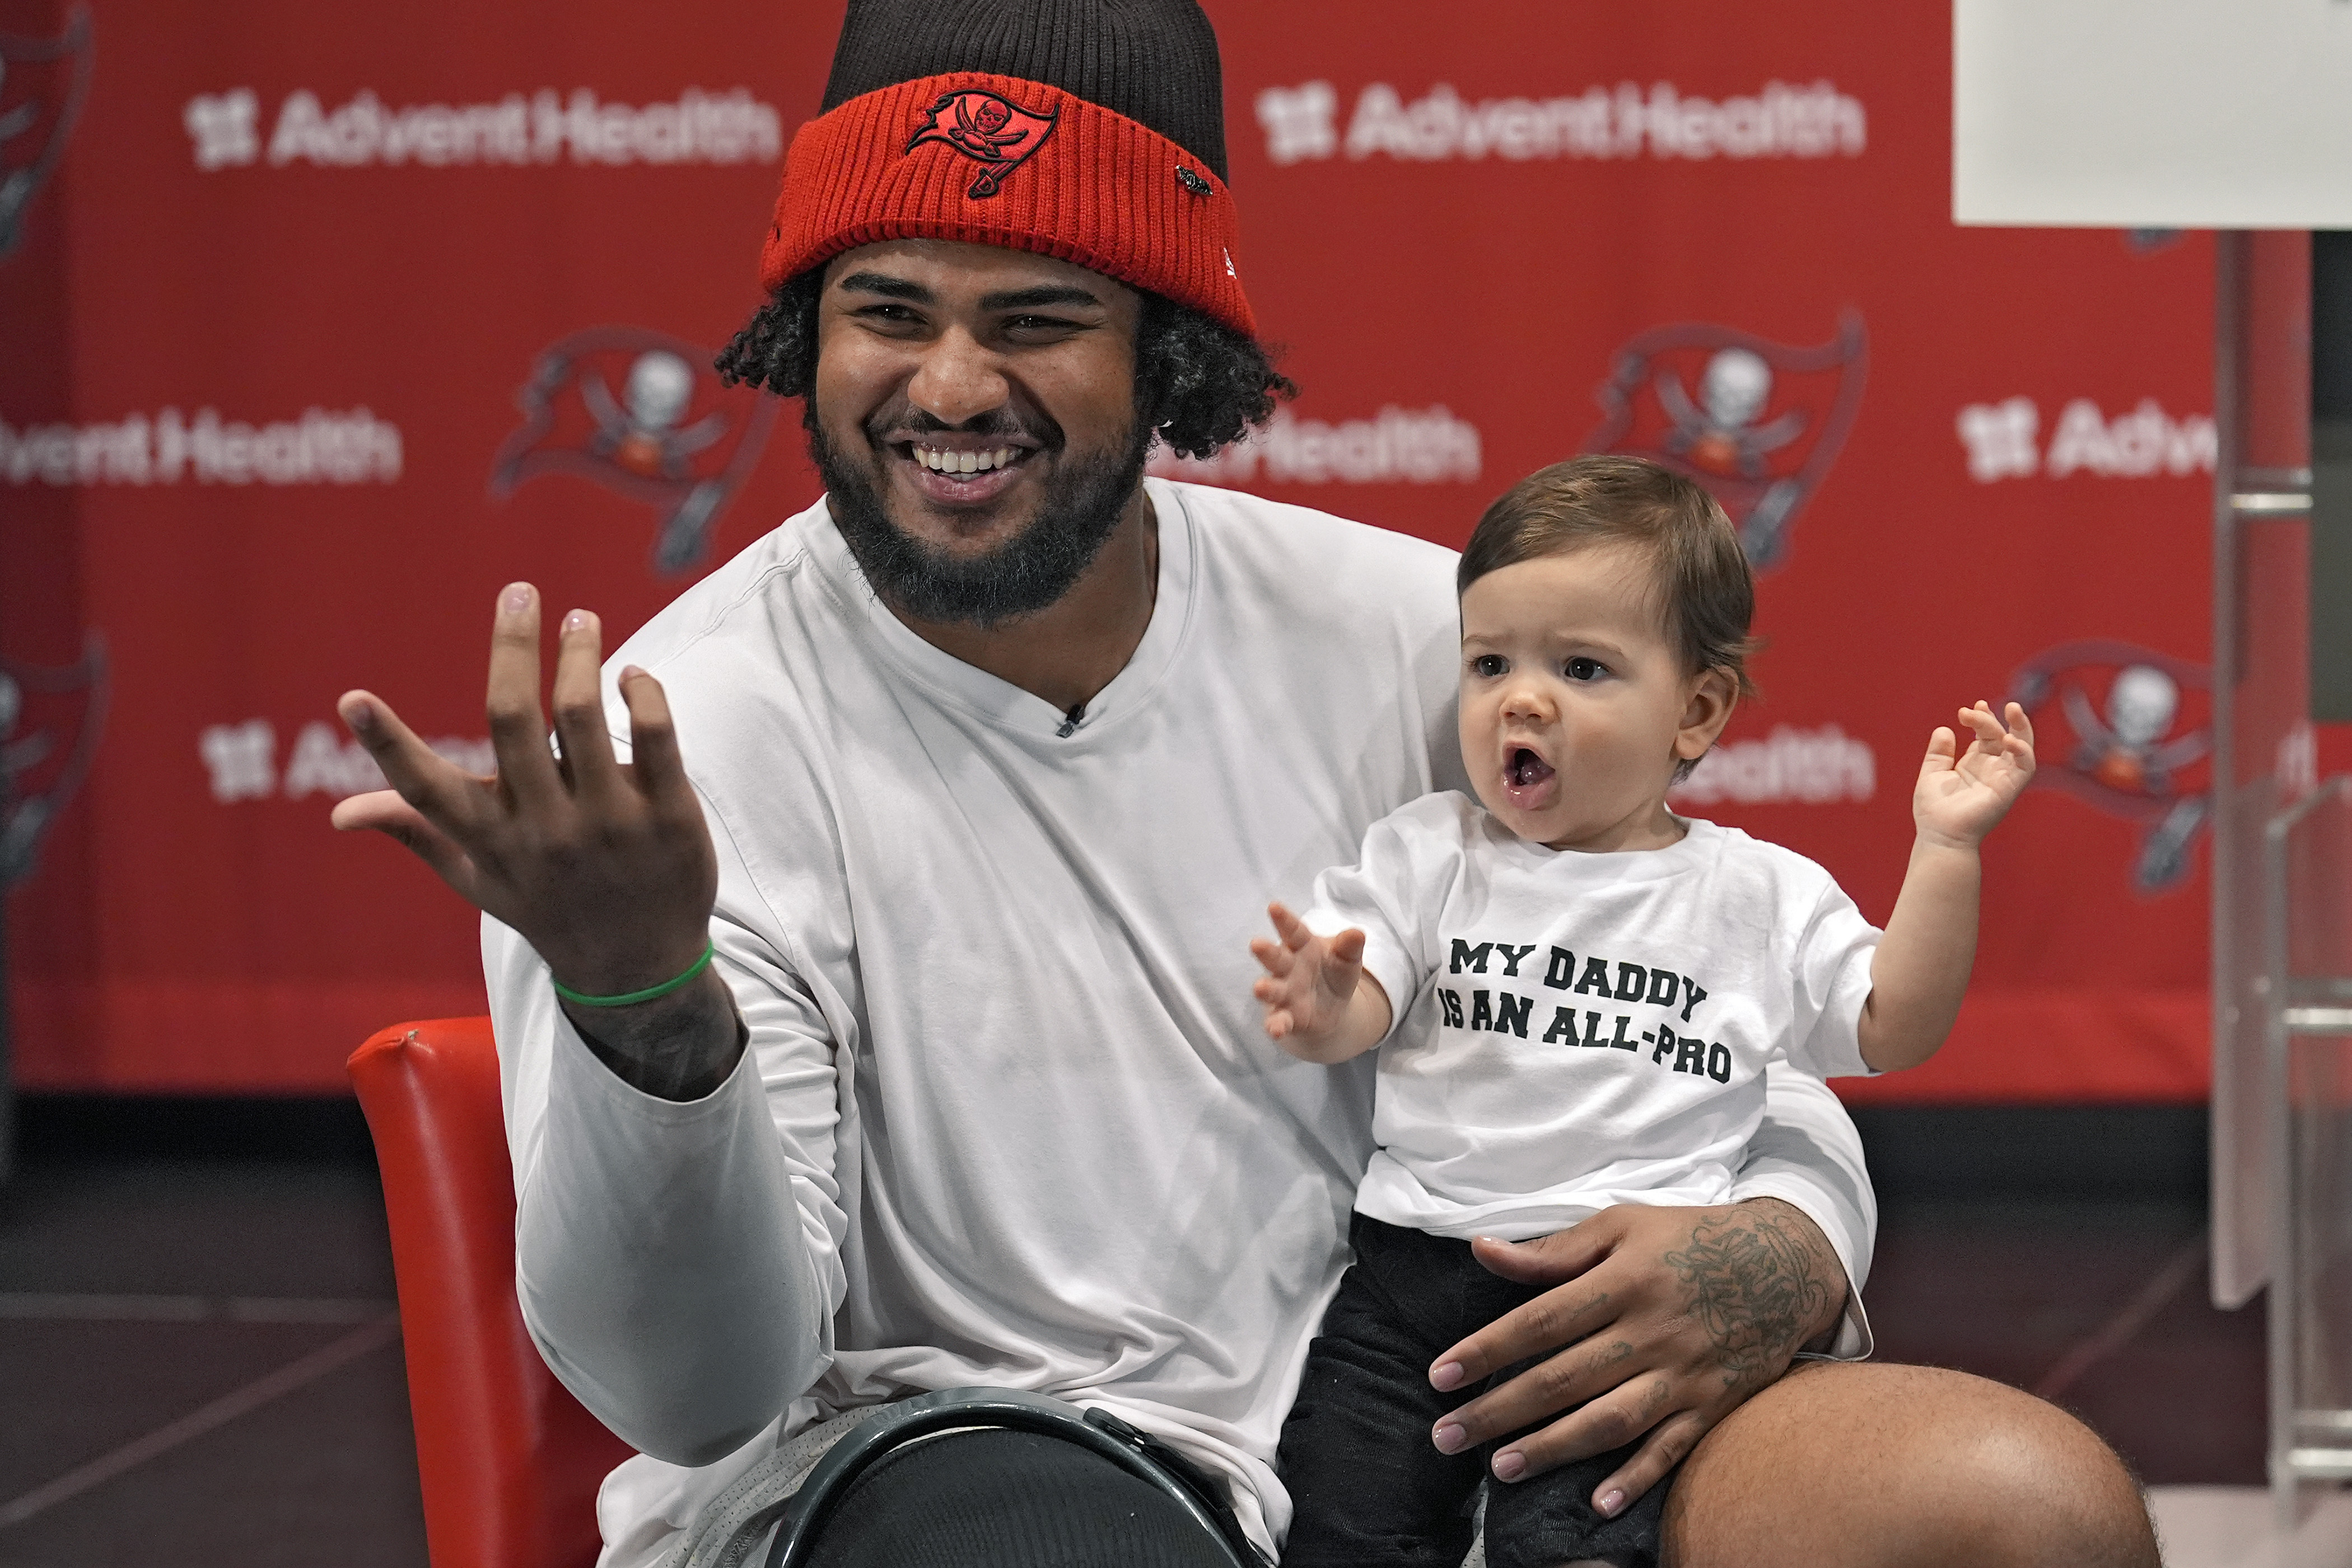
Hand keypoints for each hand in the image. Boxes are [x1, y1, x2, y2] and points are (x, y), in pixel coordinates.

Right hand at [331, 583, 717, 999]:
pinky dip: (641, 692)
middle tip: (519, 592)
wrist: (638, 969)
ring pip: (584, 716)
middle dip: (511, 646)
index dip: (387, 747)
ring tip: (581, 619)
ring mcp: (610, 824)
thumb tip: (339, 815)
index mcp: (491, 841)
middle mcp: (545, 831)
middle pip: (513, 720)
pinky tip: (630, 674)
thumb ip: (418, 833)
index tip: (353, 699)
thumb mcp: (480, 880)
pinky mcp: (670, 818)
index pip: (427, 791)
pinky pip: (658, 737)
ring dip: (579, 654)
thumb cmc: (549, 908)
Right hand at [1250, 901, 1370, 1058]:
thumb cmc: (1334, 973)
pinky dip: (1275, 1026)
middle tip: (1256, 944)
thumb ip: (1349, 947)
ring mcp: (1285, 993)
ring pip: (1273, 990)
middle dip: (1266, 952)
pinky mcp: (1287, 1017)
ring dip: (1266, 989)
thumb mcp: (1346, 958)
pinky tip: (1275, 1030)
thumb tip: (1358, 933)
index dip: (1284, 920)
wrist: (1330, 1007)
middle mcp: (1288, 968)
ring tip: (1259, 988)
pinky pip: (1279, 1021)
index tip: (1274, 907)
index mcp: (1302, 947)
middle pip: (1276, 958)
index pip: (1293, 931)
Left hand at [1424, 1199, 1845, 1517]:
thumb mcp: (1623, 1224)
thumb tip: (1483, 1251)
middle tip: (1447, 1436)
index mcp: (1623, 1279)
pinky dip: (1639, 1478)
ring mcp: (1684, 1371)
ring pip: (1612, 1419)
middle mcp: (1651, 1329)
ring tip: (1502, 1469)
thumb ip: (1554, 1248)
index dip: (1487, 1350)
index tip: (1440, 1376)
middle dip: (1500, 1410)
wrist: (1787, 1262)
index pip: (1541, 1320)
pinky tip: (1600, 1505)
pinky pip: (1673, 1448)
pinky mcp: (1713, 1403)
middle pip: (1565, 1378)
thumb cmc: (1690, 1237)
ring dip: (1555, 1449)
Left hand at [1914, 700, 2034, 849]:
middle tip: (1979, 705)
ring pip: (2022, 747)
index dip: (1981, 719)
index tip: (1968, 708)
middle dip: (1995, 718)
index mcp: (1975, 763)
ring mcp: (2003, 778)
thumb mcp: (1931, 774)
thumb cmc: (1934, 811)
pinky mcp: (2010, 789)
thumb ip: (1939, 753)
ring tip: (2012, 709)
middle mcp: (1992, 769)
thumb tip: (1944, 728)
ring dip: (2021, 727)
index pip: (1985, 735)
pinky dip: (2022, 751)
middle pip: (2002, 736)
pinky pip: (2025, 767)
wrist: (1940, 836)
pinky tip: (2009, 739)